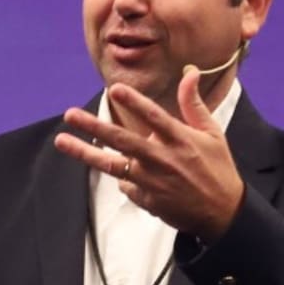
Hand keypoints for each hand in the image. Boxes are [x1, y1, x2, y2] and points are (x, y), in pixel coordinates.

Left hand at [53, 67, 244, 242]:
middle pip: (122, 140)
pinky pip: (124, 185)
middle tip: (69, 115)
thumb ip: (193, 103)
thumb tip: (189, 71)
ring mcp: (152, 181)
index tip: (114, 89)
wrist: (222, 213)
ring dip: (84, 152)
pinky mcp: (146, 199)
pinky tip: (135, 178)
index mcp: (181, 140)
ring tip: (61, 141)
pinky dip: (124, 178)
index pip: (154, 117)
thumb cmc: (217, 168)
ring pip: (111, 165)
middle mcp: (163, 159)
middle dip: (93, 126)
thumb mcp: (212, 133)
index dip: (134, 102)